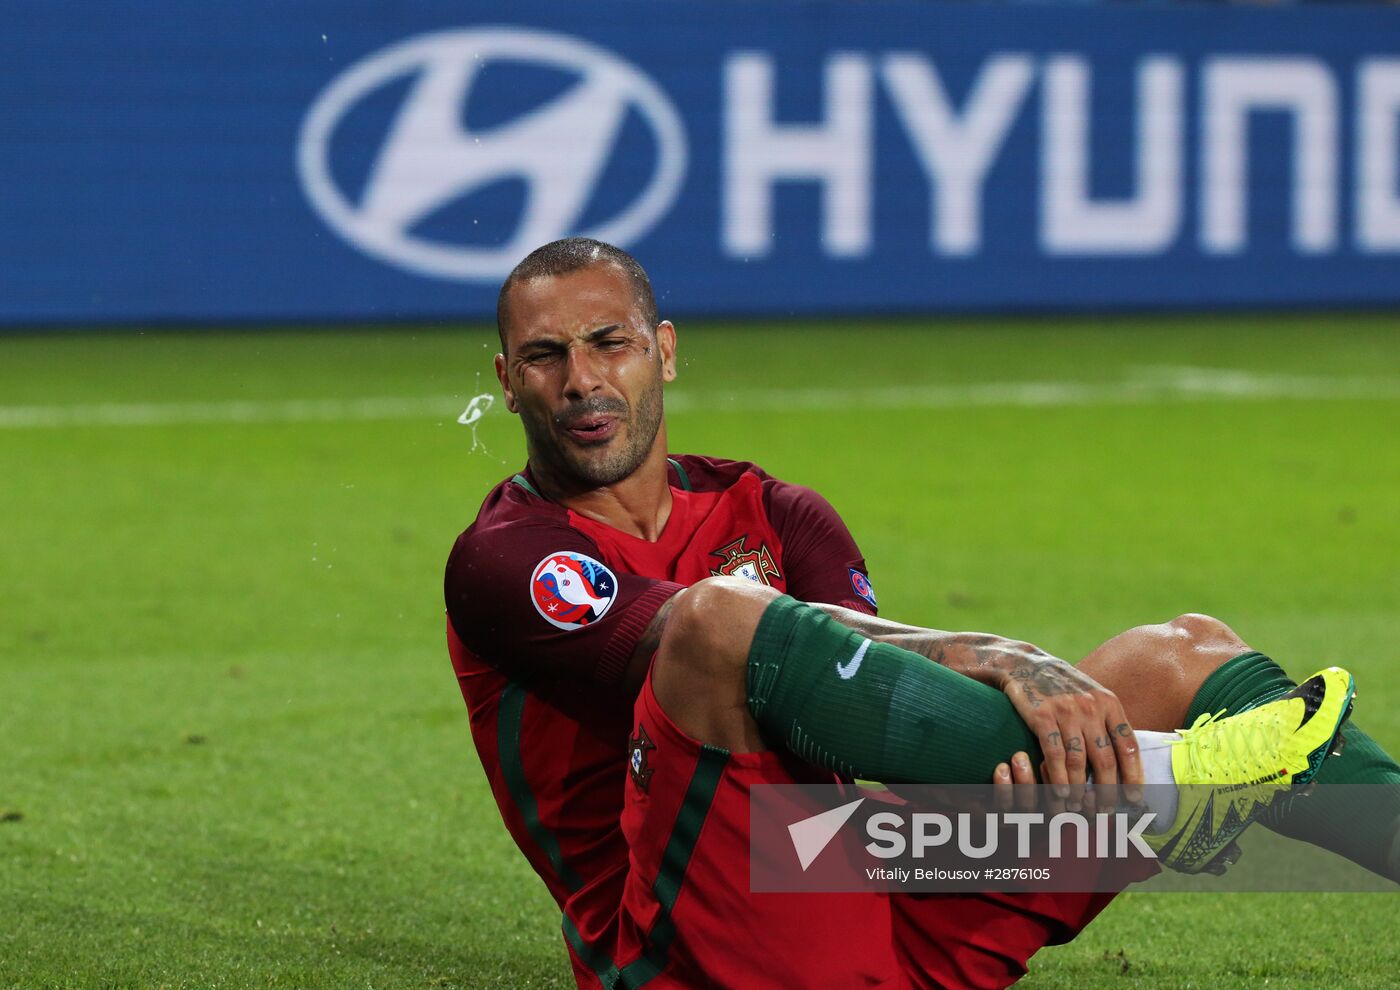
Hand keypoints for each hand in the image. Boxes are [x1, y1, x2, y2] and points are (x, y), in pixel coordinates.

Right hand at [998, 656, 1142, 807]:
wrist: (1025, 664)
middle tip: (1105, 811)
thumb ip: (1107, 722)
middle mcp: (1091, 707)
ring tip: (1079, 806)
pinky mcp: (1041, 715)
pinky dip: (1058, 777)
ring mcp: (1066, 711)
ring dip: (1079, 789)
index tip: (1133, 798)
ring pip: (1078, 760)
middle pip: (1105, 758)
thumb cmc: (1062, 686)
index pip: (1128, 746)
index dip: (1133, 775)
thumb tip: (1125, 760)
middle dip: (1106, 790)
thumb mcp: (1092, 695)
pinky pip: (1054, 754)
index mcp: (1109, 703)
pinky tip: (1059, 792)